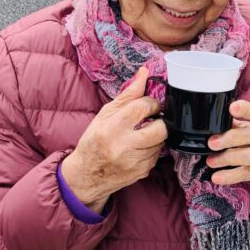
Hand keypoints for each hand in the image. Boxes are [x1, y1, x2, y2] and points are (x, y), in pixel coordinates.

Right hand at [61, 67, 166, 212]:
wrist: (87, 175)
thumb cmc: (94, 140)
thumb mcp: (105, 115)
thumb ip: (127, 95)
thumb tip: (144, 73)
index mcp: (112, 128)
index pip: (143, 107)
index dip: (151, 103)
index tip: (149, 104)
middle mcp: (124, 146)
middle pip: (161, 128)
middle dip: (160, 120)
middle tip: (151, 118)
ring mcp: (135, 161)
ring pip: (161, 141)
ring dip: (156, 134)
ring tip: (142, 133)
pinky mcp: (143, 171)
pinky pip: (158, 154)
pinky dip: (152, 148)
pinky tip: (139, 147)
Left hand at [206, 100, 249, 191]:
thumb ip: (239, 120)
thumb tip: (217, 121)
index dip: (246, 110)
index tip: (232, 108)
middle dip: (231, 139)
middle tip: (212, 142)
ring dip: (228, 158)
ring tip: (211, 160)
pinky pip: (246, 174)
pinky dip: (230, 176)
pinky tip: (217, 177)